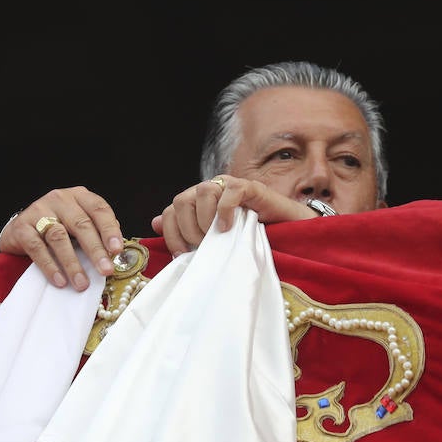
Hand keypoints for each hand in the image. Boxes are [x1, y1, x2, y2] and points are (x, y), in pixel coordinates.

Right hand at [0, 187, 122, 290]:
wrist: (20, 230)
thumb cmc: (56, 227)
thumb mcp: (77, 224)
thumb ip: (96, 231)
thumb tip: (114, 250)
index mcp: (79, 196)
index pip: (99, 209)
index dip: (109, 230)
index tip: (117, 250)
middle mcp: (59, 199)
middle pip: (81, 224)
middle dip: (95, 250)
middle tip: (105, 270)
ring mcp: (39, 211)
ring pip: (59, 237)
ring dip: (73, 263)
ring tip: (82, 283)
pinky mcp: (22, 228)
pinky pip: (38, 248)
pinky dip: (50, 266)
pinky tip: (60, 281)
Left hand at [150, 175, 314, 254]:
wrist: (288, 231)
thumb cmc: (250, 237)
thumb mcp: (214, 239)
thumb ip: (186, 230)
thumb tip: (154, 223)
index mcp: (198, 203)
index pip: (171, 211)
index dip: (171, 233)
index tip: (181, 255)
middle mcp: (211, 190)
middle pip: (181, 199)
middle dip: (187, 228)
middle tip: (202, 246)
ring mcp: (230, 186)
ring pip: (202, 191)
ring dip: (204, 219)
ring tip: (216, 237)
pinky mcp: (250, 187)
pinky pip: (229, 191)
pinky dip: (224, 210)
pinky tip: (228, 228)